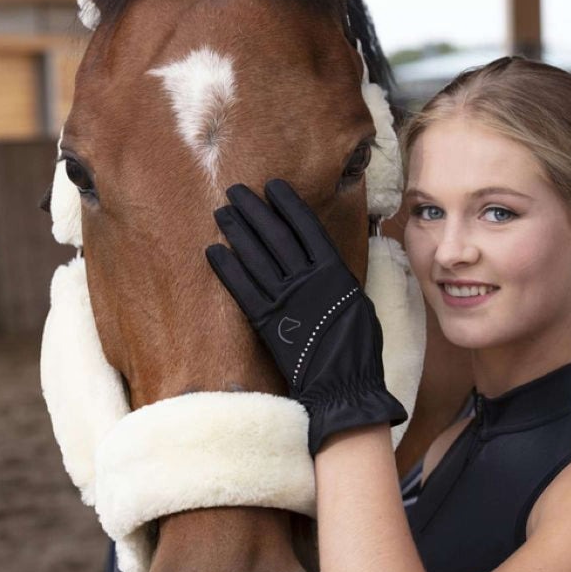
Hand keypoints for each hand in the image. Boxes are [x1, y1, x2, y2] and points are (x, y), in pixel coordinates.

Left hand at [205, 179, 407, 455]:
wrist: (343, 385)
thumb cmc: (357, 348)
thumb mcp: (357, 303)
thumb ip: (336, 280)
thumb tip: (324, 263)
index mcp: (335, 271)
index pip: (306, 228)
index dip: (288, 205)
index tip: (272, 187)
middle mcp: (308, 279)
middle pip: (275, 236)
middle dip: (254, 210)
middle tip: (235, 191)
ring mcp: (286, 299)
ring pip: (256, 257)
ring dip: (237, 232)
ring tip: (223, 212)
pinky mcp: (267, 321)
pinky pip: (243, 289)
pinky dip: (227, 269)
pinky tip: (213, 251)